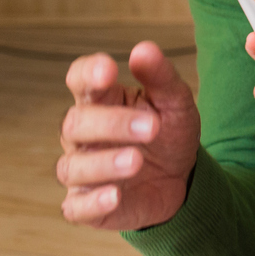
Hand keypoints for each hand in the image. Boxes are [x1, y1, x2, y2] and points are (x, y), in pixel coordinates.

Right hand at [58, 42, 199, 229]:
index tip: (108, 70)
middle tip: (153, 126)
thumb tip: (144, 48)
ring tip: (136, 161)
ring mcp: (82, 170)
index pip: (79, 80)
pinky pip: (76, 207)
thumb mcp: (175, 103)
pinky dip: (93, 202)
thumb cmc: (168, 133)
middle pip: (76, 123)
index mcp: (101, 101)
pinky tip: (115, 196)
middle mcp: (83, 136)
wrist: (181, 178)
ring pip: (73, 166)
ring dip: (104, 164)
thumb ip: (161, 76)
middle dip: (112, 124)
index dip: (88, 74)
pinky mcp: (86, 205)